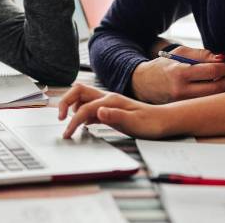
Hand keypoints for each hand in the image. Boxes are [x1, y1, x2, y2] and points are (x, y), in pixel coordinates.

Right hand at [57, 83, 172, 138]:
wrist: (164, 121)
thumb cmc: (151, 123)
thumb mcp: (133, 122)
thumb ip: (115, 116)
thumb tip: (98, 111)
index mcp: (111, 100)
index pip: (84, 108)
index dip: (73, 120)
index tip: (67, 134)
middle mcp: (107, 98)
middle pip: (79, 92)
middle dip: (65, 102)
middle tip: (60, 118)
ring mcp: (109, 103)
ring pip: (83, 98)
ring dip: (73, 107)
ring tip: (69, 123)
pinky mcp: (111, 110)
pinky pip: (91, 108)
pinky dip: (82, 114)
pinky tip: (84, 124)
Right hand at [131, 46, 224, 102]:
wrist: (144, 83)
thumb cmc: (164, 65)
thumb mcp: (180, 53)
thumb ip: (202, 54)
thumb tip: (221, 58)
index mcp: (180, 73)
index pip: (212, 71)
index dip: (224, 67)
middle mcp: (181, 90)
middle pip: (216, 88)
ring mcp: (182, 103)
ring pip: (213, 98)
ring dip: (222, 89)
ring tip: (221, 80)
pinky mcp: (183, 111)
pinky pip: (204, 104)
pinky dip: (212, 96)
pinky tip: (211, 88)